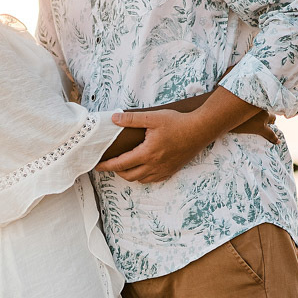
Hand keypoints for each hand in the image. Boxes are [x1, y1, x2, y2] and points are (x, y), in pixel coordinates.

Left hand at [94, 105, 280, 182]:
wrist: (201, 130)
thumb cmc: (177, 122)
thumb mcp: (153, 117)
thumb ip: (132, 119)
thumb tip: (114, 118)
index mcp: (147, 153)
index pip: (120, 164)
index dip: (106, 166)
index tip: (96, 166)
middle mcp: (154, 165)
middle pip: (128, 175)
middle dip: (116, 171)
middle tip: (110, 163)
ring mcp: (164, 170)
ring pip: (141, 180)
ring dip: (130, 175)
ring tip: (125, 166)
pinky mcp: (172, 170)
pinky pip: (153, 180)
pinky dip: (144, 177)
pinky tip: (143, 169)